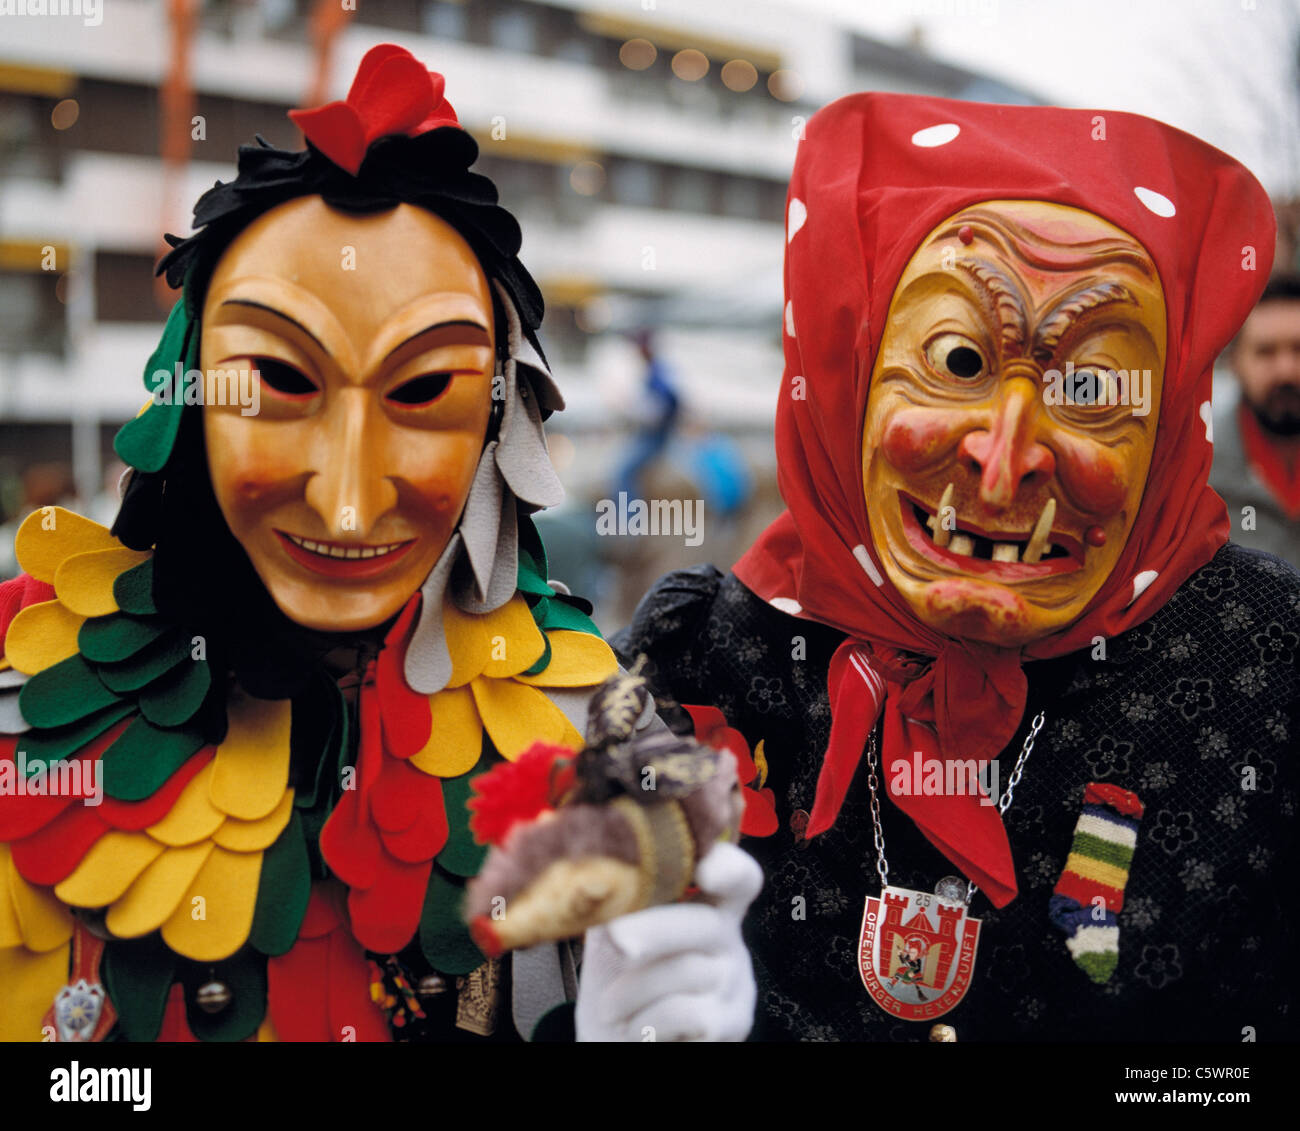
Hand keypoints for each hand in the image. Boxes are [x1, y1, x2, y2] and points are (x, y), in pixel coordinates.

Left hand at [575, 842, 762, 1041]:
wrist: (617, 1043)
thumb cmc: (618, 984)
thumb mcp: (612, 934)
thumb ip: (616, 902)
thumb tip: (596, 878)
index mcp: (708, 907)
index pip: (738, 877)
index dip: (729, 865)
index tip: (703, 868)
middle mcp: (729, 940)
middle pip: (706, 922)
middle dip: (655, 928)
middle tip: (615, 937)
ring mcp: (735, 983)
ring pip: (686, 970)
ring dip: (633, 990)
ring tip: (608, 1007)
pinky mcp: (732, 1024)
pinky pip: (686, 1012)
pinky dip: (647, 1021)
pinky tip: (634, 1028)